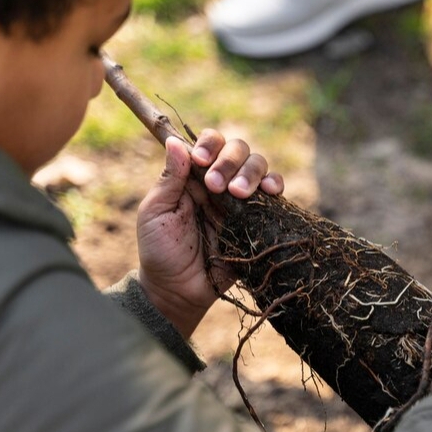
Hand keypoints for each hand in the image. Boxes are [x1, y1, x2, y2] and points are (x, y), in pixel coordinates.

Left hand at [136, 131, 283, 337]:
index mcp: (193, 176)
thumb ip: (169, 178)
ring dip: (251, 172)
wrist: (179, 291)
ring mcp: (241, 200)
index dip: (209, 145)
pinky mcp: (258, 220)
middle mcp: (220, 182)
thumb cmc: (160, 252)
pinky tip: (270, 191)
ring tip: (238, 193)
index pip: (209, 144)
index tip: (200, 161)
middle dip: (230, 161)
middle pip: (238, 149)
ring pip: (258, 166)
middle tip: (215, 185)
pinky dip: (276, 185)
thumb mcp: (155, 213)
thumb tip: (174, 141)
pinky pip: (275, 195)